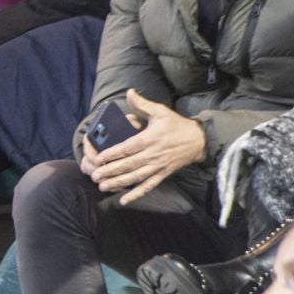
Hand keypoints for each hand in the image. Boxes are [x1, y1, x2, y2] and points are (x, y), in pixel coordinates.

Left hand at [84, 91, 205, 204]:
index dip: (112, 154)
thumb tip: (129, 92)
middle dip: (110, 171)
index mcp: (150, 138)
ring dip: (118, 183)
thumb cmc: (177, 125)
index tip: (98, 159)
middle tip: (95, 176)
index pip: (128, 148)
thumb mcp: (160, 111)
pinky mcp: (162, 174)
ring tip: (103, 187)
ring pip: (135, 177)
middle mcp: (153, 154)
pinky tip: (123, 201)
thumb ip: (142, 105)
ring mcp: (158, 166)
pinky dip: (136, 194)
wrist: (199, 140)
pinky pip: (148, 186)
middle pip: (129, 165)